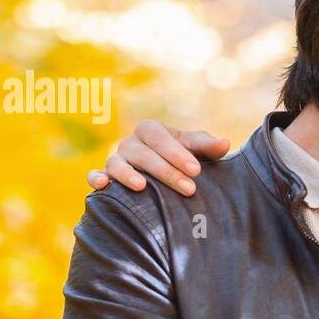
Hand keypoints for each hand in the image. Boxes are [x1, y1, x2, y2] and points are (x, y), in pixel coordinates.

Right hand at [87, 119, 230, 194]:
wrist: (164, 175)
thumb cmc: (182, 158)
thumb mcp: (195, 150)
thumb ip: (207, 146)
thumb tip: (224, 143)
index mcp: (151, 130)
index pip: (161, 137)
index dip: (178, 153)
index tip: (197, 171)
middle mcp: (130, 143)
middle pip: (144, 154)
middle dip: (166, 171)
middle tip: (189, 188)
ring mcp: (115, 159)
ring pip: (117, 163)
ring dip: (128, 174)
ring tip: (142, 187)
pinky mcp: (104, 176)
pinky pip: (94, 175)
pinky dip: (95, 178)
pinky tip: (102, 186)